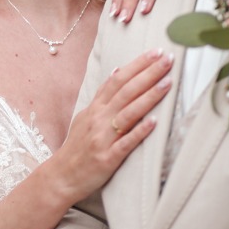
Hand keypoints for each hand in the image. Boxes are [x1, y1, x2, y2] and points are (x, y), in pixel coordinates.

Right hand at [56, 49, 172, 201]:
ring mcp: (103, 138)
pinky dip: (140, 132)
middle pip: (126, 91)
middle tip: (167, 58)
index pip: (118, 79)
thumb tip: (116, 72)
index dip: (137, 64)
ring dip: (149, 96)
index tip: (156, 52)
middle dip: (148, 73)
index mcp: (95, 108)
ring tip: (167, 82)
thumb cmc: (77, 147)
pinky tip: (155, 122)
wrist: (61, 176)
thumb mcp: (85, 116)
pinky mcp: (107, 158)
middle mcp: (99, 119)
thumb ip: (102, 96)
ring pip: (128, 112)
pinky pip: (126, 143)